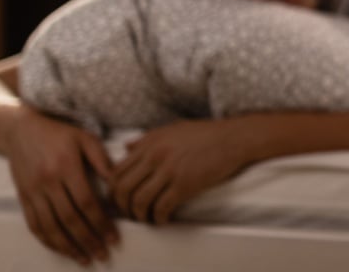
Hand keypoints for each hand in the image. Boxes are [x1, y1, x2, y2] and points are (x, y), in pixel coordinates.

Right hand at [4, 108, 116, 265]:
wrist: (20, 129)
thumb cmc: (59, 132)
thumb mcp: (85, 138)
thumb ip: (103, 160)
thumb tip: (119, 183)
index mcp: (66, 167)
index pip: (87, 203)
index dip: (101, 223)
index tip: (113, 238)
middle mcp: (47, 182)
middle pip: (69, 219)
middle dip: (88, 240)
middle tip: (103, 255)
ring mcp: (33, 192)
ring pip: (50, 227)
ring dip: (67, 247)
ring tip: (84, 258)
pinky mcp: (23, 197)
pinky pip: (34, 224)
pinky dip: (48, 240)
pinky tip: (61, 248)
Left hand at [110, 118, 248, 224]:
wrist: (234, 138)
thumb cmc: (206, 133)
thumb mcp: (172, 129)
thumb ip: (146, 138)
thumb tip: (126, 147)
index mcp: (150, 142)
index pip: (117, 170)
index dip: (114, 189)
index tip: (120, 199)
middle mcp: (155, 156)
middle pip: (123, 188)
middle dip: (122, 206)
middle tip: (130, 213)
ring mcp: (169, 170)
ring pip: (139, 200)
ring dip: (139, 215)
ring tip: (146, 219)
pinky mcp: (185, 184)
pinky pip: (161, 207)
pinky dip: (158, 218)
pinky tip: (163, 220)